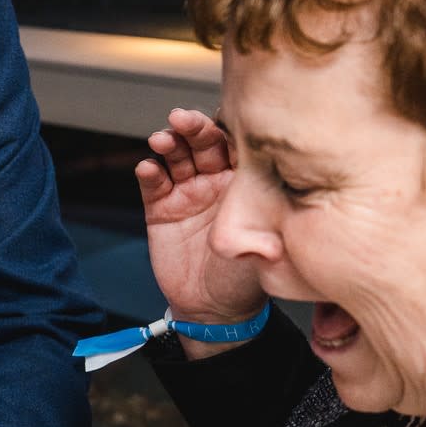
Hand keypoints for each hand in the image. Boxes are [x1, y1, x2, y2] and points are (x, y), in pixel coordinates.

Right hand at [139, 108, 263, 324]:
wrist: (215, 309)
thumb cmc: (247, 278)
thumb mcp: (267, 251)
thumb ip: (268, 233)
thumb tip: (277, 226)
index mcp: (246, 184)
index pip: (236, 144)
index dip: (227, 127)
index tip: (219, 117)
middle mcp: (216, 182)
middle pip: (203, 142)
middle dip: (192, 128)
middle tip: (182, 120)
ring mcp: (187, 193)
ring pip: (176, 156)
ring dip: (167, 143)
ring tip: (161, 141)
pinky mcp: (161, 209)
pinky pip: (153, 184)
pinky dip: (148, 172)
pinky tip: (148, 168)